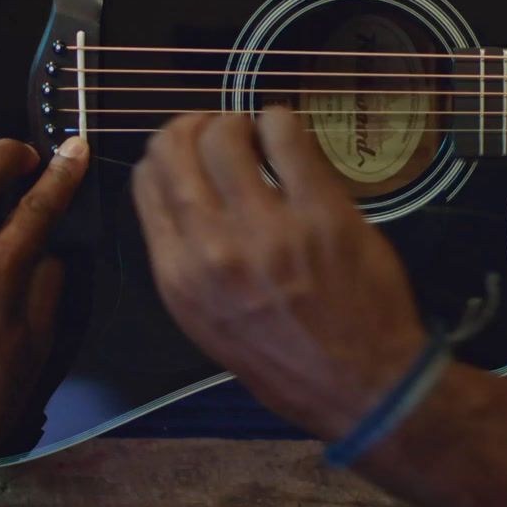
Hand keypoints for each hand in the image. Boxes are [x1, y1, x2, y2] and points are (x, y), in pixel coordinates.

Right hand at [130, 107, 426, 439]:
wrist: (358, 386)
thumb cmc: (282, 360)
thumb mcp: (208, 323)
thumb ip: (188, 261)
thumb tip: (180, 195)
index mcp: (179, 277)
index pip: (147, 182)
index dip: (165, 154)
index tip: (187, 150)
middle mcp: (212, 248)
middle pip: (177, 148)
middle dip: (195, 126)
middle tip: (221, 130)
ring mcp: (268, 227)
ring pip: (226, 134)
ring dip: (237, 121)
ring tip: (255, 134)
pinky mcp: (321, 211)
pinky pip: (286, 136)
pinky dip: (280, 121)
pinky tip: (286, 132)